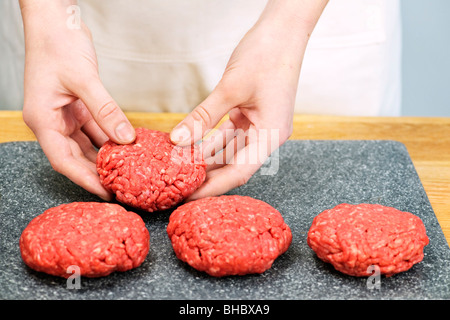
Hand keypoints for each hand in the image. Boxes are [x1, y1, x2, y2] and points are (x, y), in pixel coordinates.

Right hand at [20, 0, 134, 199]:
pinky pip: (95, 129)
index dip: (85, 179)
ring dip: (105, 157)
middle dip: (97, 173)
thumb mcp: (84, 79)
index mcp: (43, 119)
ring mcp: (64, 114)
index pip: (63, 159)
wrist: (55, 20)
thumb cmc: (57, 43)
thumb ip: (106, 110)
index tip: (106, 192)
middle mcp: (52, 121)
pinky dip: (109, 138)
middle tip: (121, 188)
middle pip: (75, 157)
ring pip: (86, 145)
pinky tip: (125, 147)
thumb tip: (126, 139)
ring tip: (126, 173)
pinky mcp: (78, 106)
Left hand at [170, 0, 327, 199]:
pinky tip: (190, 147)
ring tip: (181, 171)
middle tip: (181, 189)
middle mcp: (267, 135)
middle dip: (208, 177)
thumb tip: (178, 141)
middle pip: (235, 165)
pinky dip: (209, 140)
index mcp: (272, 134)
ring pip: (229, 151)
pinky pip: (227, 135)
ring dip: (206, 159)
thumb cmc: (266, 55)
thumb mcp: (231, 88)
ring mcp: (260, 125)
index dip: (214, 187)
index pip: (240, 172)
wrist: (283, 30)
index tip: (190, 198)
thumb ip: (204, 117)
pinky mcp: (251, 115)